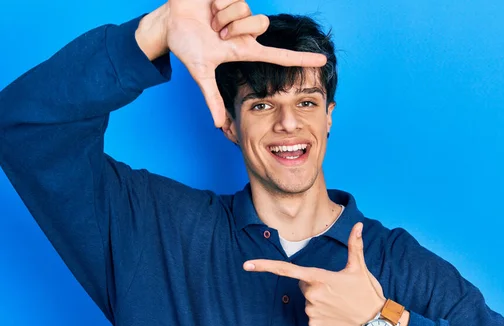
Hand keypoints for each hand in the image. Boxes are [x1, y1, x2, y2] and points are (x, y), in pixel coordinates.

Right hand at [136, 0, 326, 126]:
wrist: (169, 22)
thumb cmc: (186, 44)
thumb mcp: (201, 72)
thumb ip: (212, 97)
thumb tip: (219, 124)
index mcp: (244, 50)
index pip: (279, 55)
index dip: (301, 58)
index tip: (322, 60)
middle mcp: (247, 31)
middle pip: (261, 26)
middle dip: (235, 29)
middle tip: (217, 33)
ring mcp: (241, 12)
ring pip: (247, 11)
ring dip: (224, 16)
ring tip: (211, 20)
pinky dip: (217, 3)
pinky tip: (210, 5)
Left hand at [243, 223, 385, 325]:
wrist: (377, 323)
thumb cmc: (367, 293)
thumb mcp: (360, 268)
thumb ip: (355, 245)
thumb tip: (358, 225)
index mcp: (320, 278)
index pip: (287, 270)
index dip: (265, 266)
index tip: (247, 265)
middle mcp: (312, 294)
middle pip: (304, 285)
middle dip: (316, 285)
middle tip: (338, 290)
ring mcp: (312, 311)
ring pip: (309, 301)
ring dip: (320, 301)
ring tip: (340, 303)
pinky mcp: (315, 325)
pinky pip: (312, 316)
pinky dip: (322, 315)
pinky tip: (337, 315)